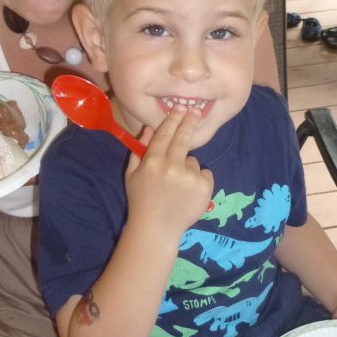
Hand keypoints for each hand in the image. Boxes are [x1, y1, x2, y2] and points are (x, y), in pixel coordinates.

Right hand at [125, 106, 213, 235]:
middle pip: (183, 138)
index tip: (180, 108)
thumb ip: (139, 150)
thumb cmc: (141, 200)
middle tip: (194, 112)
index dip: (173, 119)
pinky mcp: (203, 187)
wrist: (156, 229)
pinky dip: (199, 180)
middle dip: (189, 122)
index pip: (164, 133)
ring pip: (193, 160)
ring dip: (187, 167)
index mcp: (152, 162)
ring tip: (177, 186)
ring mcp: (189, 177)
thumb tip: (149, 128)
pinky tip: (187, 192)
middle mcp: (171, 167)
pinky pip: (205, 173)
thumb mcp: (132, 174)